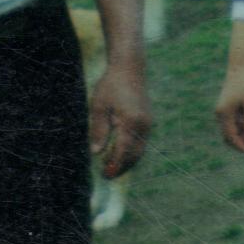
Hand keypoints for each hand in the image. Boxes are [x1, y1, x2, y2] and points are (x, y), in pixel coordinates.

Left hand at [90, 59, 153, 178]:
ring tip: (111, 166)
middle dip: (121, 167)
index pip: (123, 151)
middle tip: (106, 174)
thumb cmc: (111, 85)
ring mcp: (148, 124)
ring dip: (127, 161)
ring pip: (140, 150)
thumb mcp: (99, 106)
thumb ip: (98, 130)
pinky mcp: (148, 122)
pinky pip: (141, 143)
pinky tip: (119, 153)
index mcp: (131, 121)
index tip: (105, 174)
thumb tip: (96, 152)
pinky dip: (131, 152)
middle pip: (134, 155)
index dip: (114, 165)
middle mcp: (143, 125)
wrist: (130, 68)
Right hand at [215, 65, 243, 153]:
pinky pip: (234, 121)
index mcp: (224, 114)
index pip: (230, 136)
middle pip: (229, 135)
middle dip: (242, 140)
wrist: (239, 68)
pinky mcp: (227, 107)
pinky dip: (243, 124)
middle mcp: (220, 113)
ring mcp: (222, 110)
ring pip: (232, 128)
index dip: (240, 145)